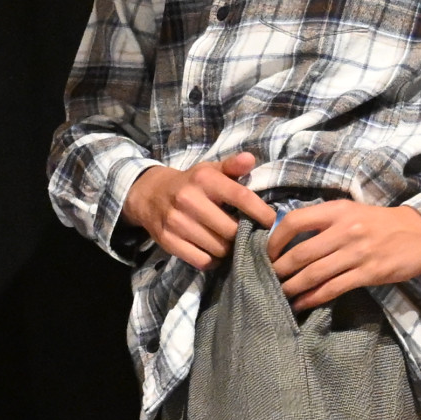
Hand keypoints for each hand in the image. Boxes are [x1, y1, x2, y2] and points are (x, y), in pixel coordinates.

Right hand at [123, 153, 277, 268]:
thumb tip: (250, 159)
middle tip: (245, 234)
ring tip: (228, 243)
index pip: (241, 197)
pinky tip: (213, 251)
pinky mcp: (168, 241)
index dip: (260, 212)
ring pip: (218, 249)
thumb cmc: (190, 183)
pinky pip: (202, 261)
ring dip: (228, 250)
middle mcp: (189, 200)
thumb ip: (232, 166)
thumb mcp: (210, 170)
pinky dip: (212, 260)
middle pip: (231, 230)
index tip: (271, 221)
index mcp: (204, 179)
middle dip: (242, 235)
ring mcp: (177, 222)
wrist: (150, 195)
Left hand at [267, 199, 420, 307]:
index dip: (275, 240)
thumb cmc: (381, 222)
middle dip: (279, 270)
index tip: (267, 253)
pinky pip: (333, 288)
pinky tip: (301, 304)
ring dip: (292, 287)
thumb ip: (324, 221)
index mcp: (337, 210)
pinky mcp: (369, 273)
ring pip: (313, 273)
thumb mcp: (351, 211)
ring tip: (280, 294)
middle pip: (300, 253)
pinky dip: (312, 298)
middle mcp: (345, 230)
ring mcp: (357, 253)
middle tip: (268, 279)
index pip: (294, 221)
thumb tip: (288, 236)